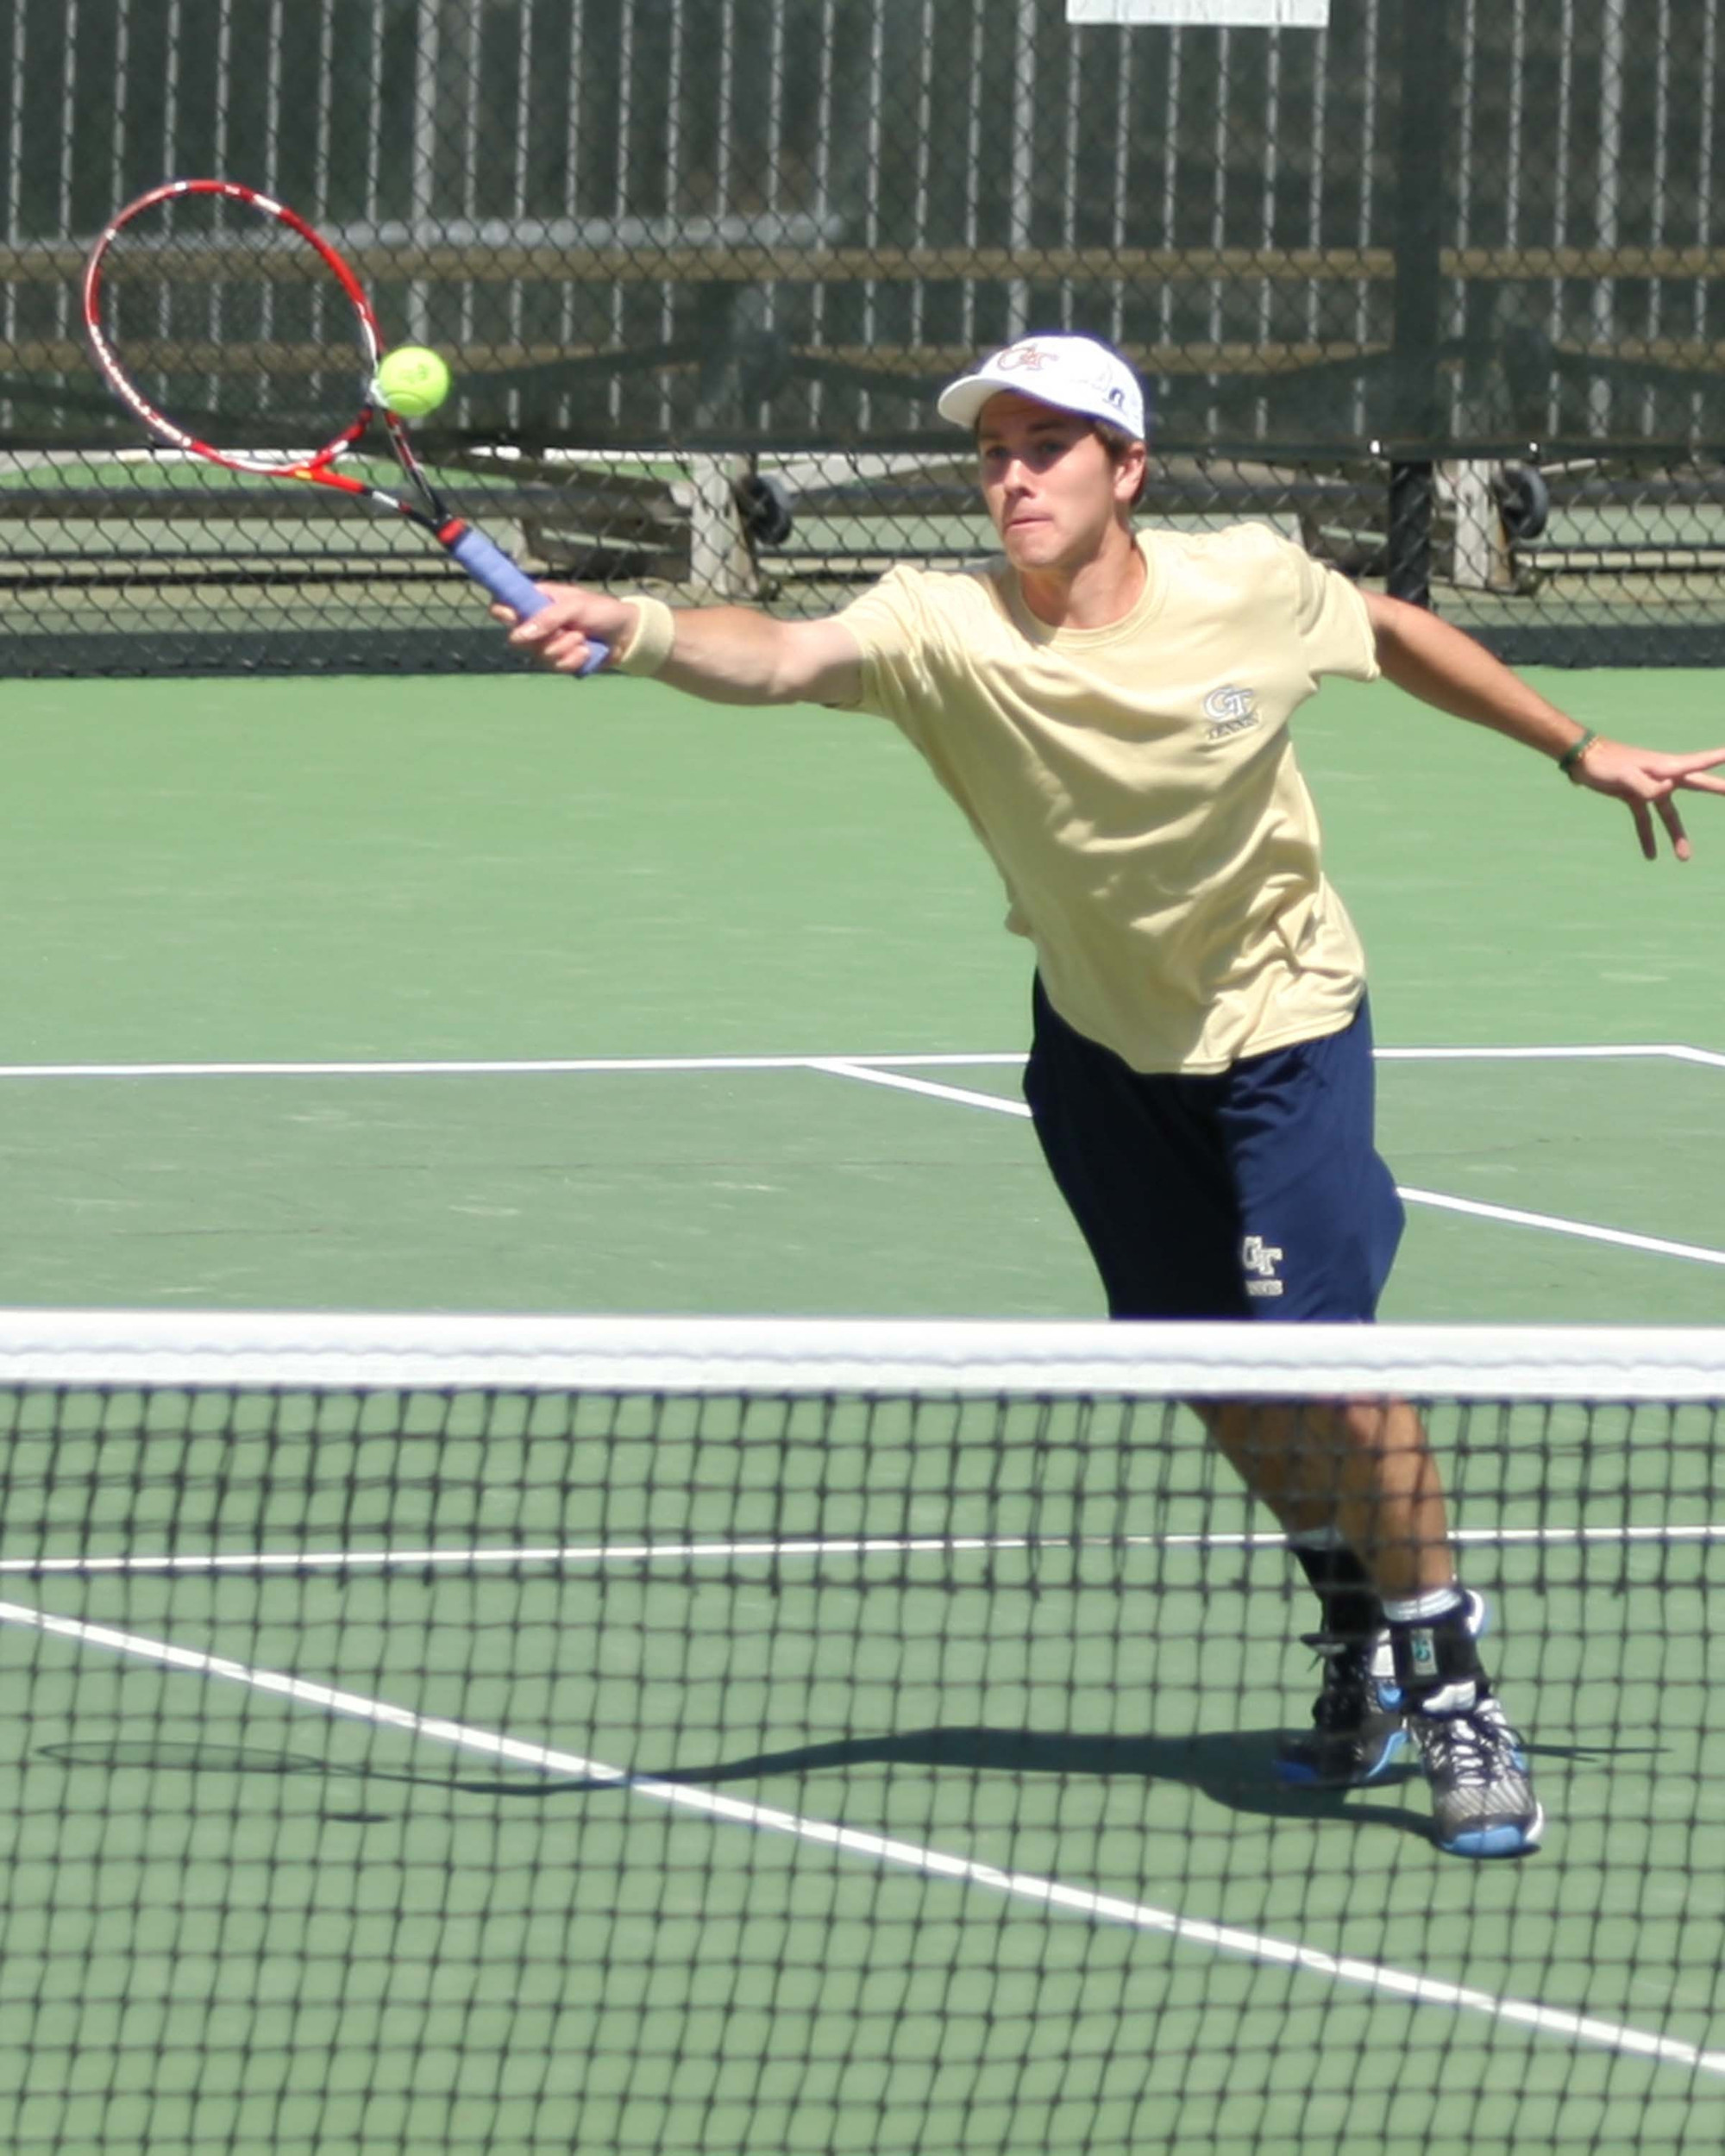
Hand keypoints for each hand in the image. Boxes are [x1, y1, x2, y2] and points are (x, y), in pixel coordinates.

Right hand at [491, 584, 635, 674]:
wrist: (626, 635)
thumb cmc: (602, 611)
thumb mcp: (575, 607)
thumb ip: (547, 619)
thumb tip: (518, 636)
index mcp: (537, 601)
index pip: (504, 606)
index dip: (503, 613)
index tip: (512, 618)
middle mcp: (537, 623)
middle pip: (518, 640)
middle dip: (546, 639)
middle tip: (567, 631)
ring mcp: (547, 643)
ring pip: (539, 656)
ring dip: (565, 649)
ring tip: (583, 639)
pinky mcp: (560, 660)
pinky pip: (555, 667)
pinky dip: (573, 661)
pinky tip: (586, 651)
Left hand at [1571, 737, 1724, 859]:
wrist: (1583, 760)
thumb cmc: (1606, 763)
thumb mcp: (1626, 775)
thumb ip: (1647, 785)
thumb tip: (1667, 789)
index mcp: (1666, 767)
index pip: (1700, 763)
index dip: (1719, 758)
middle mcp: (1663, 776)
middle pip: (1697, 785)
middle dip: (1717, 789)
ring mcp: (1649, 787)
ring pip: (1669, 814)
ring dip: (1676, 834)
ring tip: (1684, 858)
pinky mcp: (1634, 796)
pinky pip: (1644, 819)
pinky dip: (1647, 836)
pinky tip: (1650, 855)